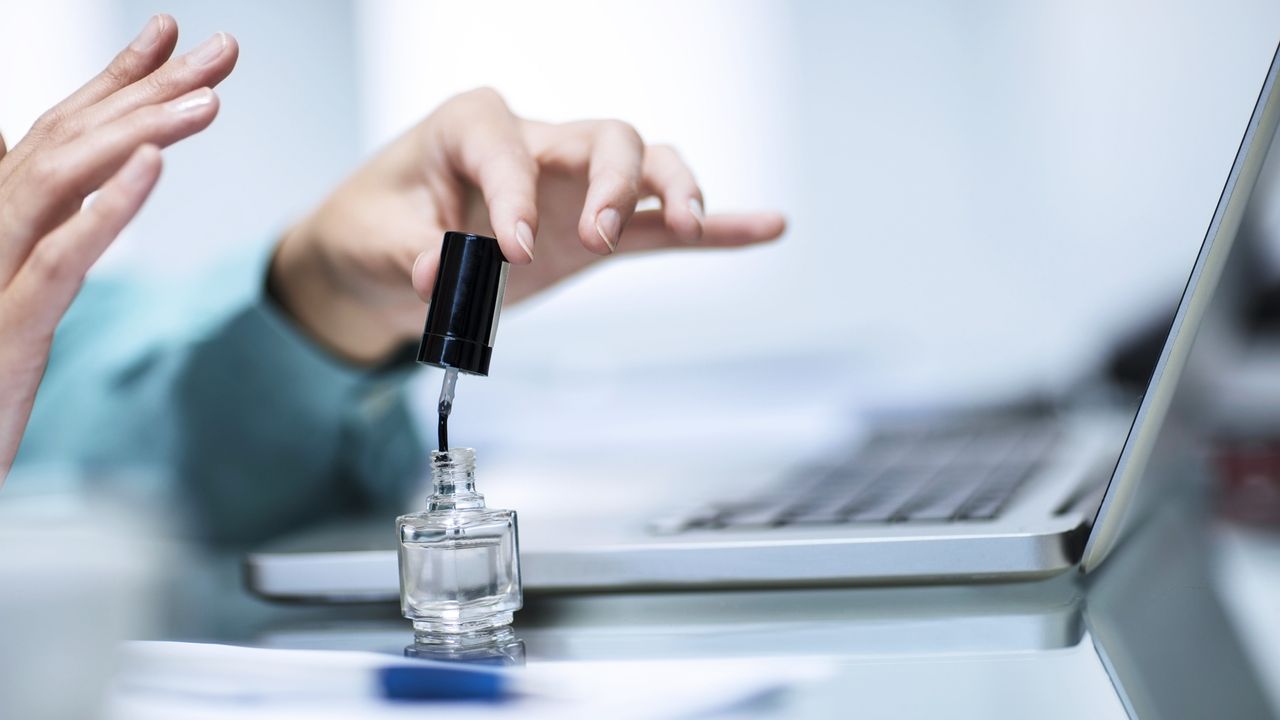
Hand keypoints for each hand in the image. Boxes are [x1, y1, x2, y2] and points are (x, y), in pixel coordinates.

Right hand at [0, 15, 237, 483]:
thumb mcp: (18, 296)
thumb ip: (43, 234)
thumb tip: (62, 186)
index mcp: (4, 221)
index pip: (63, 133)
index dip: (117, 80)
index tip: (169, 36)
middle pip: (73, 141)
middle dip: (150, 89)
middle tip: (221, 51)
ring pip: (62, 182)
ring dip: (139, 133)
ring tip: (207, 101)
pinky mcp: (7, 327)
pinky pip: (58, 258)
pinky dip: (107, 209)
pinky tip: (150, 168)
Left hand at [272, 87, 785, 363]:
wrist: (383, 257)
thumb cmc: (375, 226)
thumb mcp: (371, 240)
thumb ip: (409, 254)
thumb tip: (442, 274)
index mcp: (473, 127)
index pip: (509, 146)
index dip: (514, 194)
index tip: (507, 250)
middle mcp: (536, 144)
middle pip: (606, 138)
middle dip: (616, 180)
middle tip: (600, 238)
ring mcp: (574, 187)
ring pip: (646, 164)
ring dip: (674, 190)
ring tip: (688, 225)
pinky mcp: (593, 231)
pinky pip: (660, 229)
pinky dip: (714, 229)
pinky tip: (765, 227)